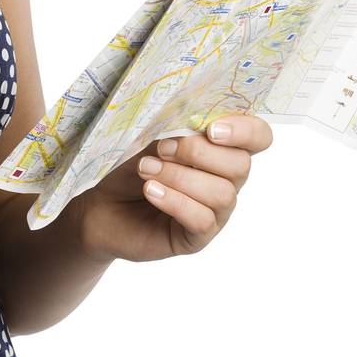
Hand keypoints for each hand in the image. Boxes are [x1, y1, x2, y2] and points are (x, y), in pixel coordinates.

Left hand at [76, 115, 273, 263]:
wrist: (98, 203)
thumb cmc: (126, 164)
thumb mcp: (150, 137)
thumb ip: (175, 127)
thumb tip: (192, 119)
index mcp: (221, 148)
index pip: (258, 137)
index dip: (245, 130)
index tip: (211, 128)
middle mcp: (226, 180)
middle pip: (241, 165)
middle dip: (199, 152)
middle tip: (162, 148)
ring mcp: (215, 211)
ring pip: (221, 194)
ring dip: (181, 177)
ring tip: (146, 170)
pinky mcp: (197, 237)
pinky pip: (202, 220)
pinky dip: (176, 201)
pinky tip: (152, 191)